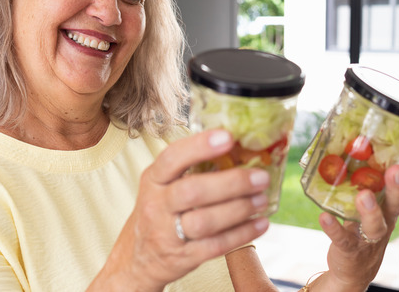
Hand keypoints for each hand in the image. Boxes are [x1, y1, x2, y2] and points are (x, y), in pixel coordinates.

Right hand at [89, 130, 271, 291]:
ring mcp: (168, 234)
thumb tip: (239, 149)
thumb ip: (190, 169)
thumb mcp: (162, 187)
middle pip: (193, 191)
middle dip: (232, 183)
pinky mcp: (182, 258)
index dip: (199, 146)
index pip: (172, 158)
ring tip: (262, 200)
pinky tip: (260, 223)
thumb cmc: (159, 213)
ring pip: (205, 221)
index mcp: (153, 180)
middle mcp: (157, 205)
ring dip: (239, 209)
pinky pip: (215, 246)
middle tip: (261, 177)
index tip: (228, 137)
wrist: (136, 261)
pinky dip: (242, 234)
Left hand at [314, 165, 398, 291]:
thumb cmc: (359, 229)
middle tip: (394, 171)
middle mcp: (383, 223)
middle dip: (396, 189)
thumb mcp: (363, 208)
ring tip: (363, 195)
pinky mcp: (350, 249)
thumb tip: (344, 152)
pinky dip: (334, 229)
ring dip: (370, 211)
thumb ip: (358, 186)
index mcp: (387, 209)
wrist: (353, 268)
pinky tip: (324, 217)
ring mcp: (368, 238)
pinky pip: (343, 239)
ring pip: (374, 225)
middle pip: (394, 205)